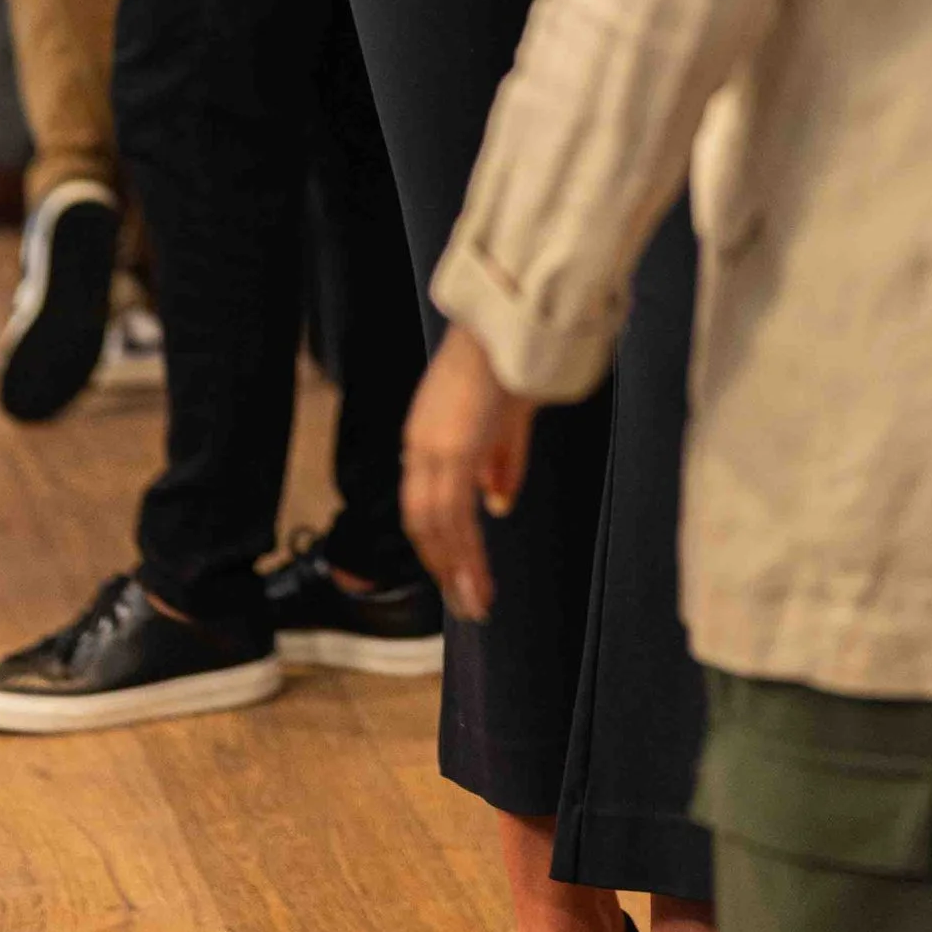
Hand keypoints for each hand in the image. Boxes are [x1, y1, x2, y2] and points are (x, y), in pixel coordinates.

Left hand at [401, 328, 538, 623]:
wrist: (510, 326)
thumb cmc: (511, 364)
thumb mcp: (507, 422)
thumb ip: (501, 464)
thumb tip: (497, 507)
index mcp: (425, 436)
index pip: (422, 503)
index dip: (438, 541)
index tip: (455, 573)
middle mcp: (420, 447)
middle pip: (422, 522)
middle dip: (443, 566)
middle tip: (465, 604)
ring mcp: (432, 450)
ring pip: (435, 527)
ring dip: (455, 570)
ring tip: (475, 604)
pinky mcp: (452, 451)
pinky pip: (452, 515)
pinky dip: (463, 553)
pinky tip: (476, 578)